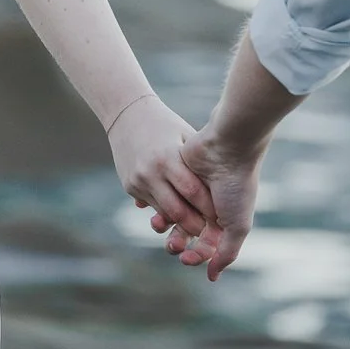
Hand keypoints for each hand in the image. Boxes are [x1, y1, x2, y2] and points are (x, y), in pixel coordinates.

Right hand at [108, 95, 213, 241]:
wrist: (126, 114)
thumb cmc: (165, 124)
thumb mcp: (185, 137)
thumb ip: (198, 163)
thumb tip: (221, 188)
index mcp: (167, 158)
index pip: (192, 192)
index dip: (208, 208)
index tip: (223, 218)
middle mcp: (150, 173)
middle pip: (177, 210)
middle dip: (195, 225)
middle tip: (211, 234)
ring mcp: (137, 182)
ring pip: (163, 213)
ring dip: (180, 224)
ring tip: (198, 230)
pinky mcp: (129, 186)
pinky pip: (151, 205)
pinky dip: (166, 212)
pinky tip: (179, 218)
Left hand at [161, 126, 261, 280]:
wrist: (227, 148)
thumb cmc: (236, 187)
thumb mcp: (237, 225)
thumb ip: (226, 253)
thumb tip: (212, 277)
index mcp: (223, 219)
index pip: (204, 246)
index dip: (195, 255)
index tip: (186, 256)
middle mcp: (206, 206)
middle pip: (184, 233)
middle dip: (176, 242)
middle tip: (172, 244)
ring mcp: (189, 190)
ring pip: (169, 215)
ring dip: (162, 223)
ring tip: (159, 221)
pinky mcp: (174, 173)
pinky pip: (159, 193)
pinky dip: (152, 201)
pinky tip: (146, 205)